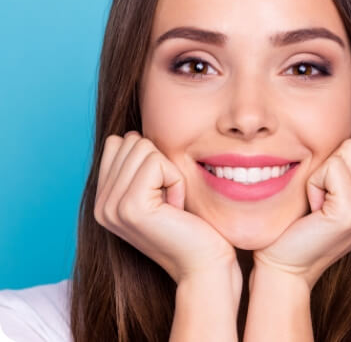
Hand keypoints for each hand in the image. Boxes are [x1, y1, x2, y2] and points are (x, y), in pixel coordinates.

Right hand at [94, 131, 241, 290]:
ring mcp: (111, 206)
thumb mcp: (157, 190)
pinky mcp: (130, 206)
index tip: (160, 190)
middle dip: (160, 163)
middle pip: (131, 141)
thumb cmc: (189, 224)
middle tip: (169, 199)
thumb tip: (133, 133)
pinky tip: (176, 208)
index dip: (150, 157)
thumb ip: (137, 165)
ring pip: (144, 147)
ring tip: (172, 204)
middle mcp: (100, 203)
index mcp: (103, 198)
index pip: (117, 142)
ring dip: (169, 172)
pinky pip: (157, 163)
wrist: (202, 264)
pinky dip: (175, 180)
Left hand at [252, 129, 350, 290]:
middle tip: (327, 194)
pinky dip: (314, 182)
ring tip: (321, 201)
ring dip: (323, 172)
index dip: (348, 152)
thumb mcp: (341, 187)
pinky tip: (315, 207)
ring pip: (347, 150)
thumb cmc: (308, 219)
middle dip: (335, 160)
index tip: (337, 184)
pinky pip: (331, 167)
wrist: (289, 261)